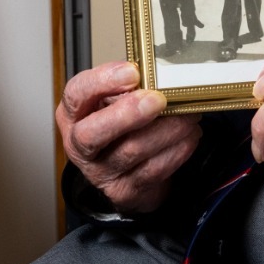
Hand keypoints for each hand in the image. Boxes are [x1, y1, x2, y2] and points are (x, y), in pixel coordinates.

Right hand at [56, 61, 200, 213]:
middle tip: (158, 100)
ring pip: (131, 151)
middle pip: (93, 133)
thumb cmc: (119, 126)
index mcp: (73, 114)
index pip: (76, 95)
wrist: (126, 171)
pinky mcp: (124, 191)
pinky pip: (153, 170)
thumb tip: (156, 75)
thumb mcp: (112, 101)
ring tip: (188, 115)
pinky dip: (177, 150)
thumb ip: (125, 88)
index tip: (132, 72)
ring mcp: (100, 172)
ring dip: (166, 130)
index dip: (102, 82)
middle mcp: (80, 145)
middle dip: (128, 114)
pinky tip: (189, 135)